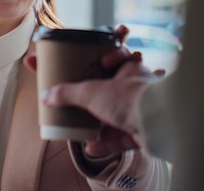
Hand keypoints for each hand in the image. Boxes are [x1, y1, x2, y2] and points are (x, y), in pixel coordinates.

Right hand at [23, 25, 160, 156]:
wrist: (157, 124)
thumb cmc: (132, 98)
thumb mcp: (92, 92)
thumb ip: (67, 93)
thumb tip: (46, 96)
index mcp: (129, 70)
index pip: (120, 56)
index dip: (109, 56)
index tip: (99, 61)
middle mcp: (136, 89)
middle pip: (112, 91)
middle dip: (94, 101)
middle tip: (80, 104)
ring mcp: (138, 112)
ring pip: (115, 117)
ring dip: (97, 126)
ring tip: (81, 131)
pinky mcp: (141, 133)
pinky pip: (120, 138)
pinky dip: (106, 143)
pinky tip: (92, 147)